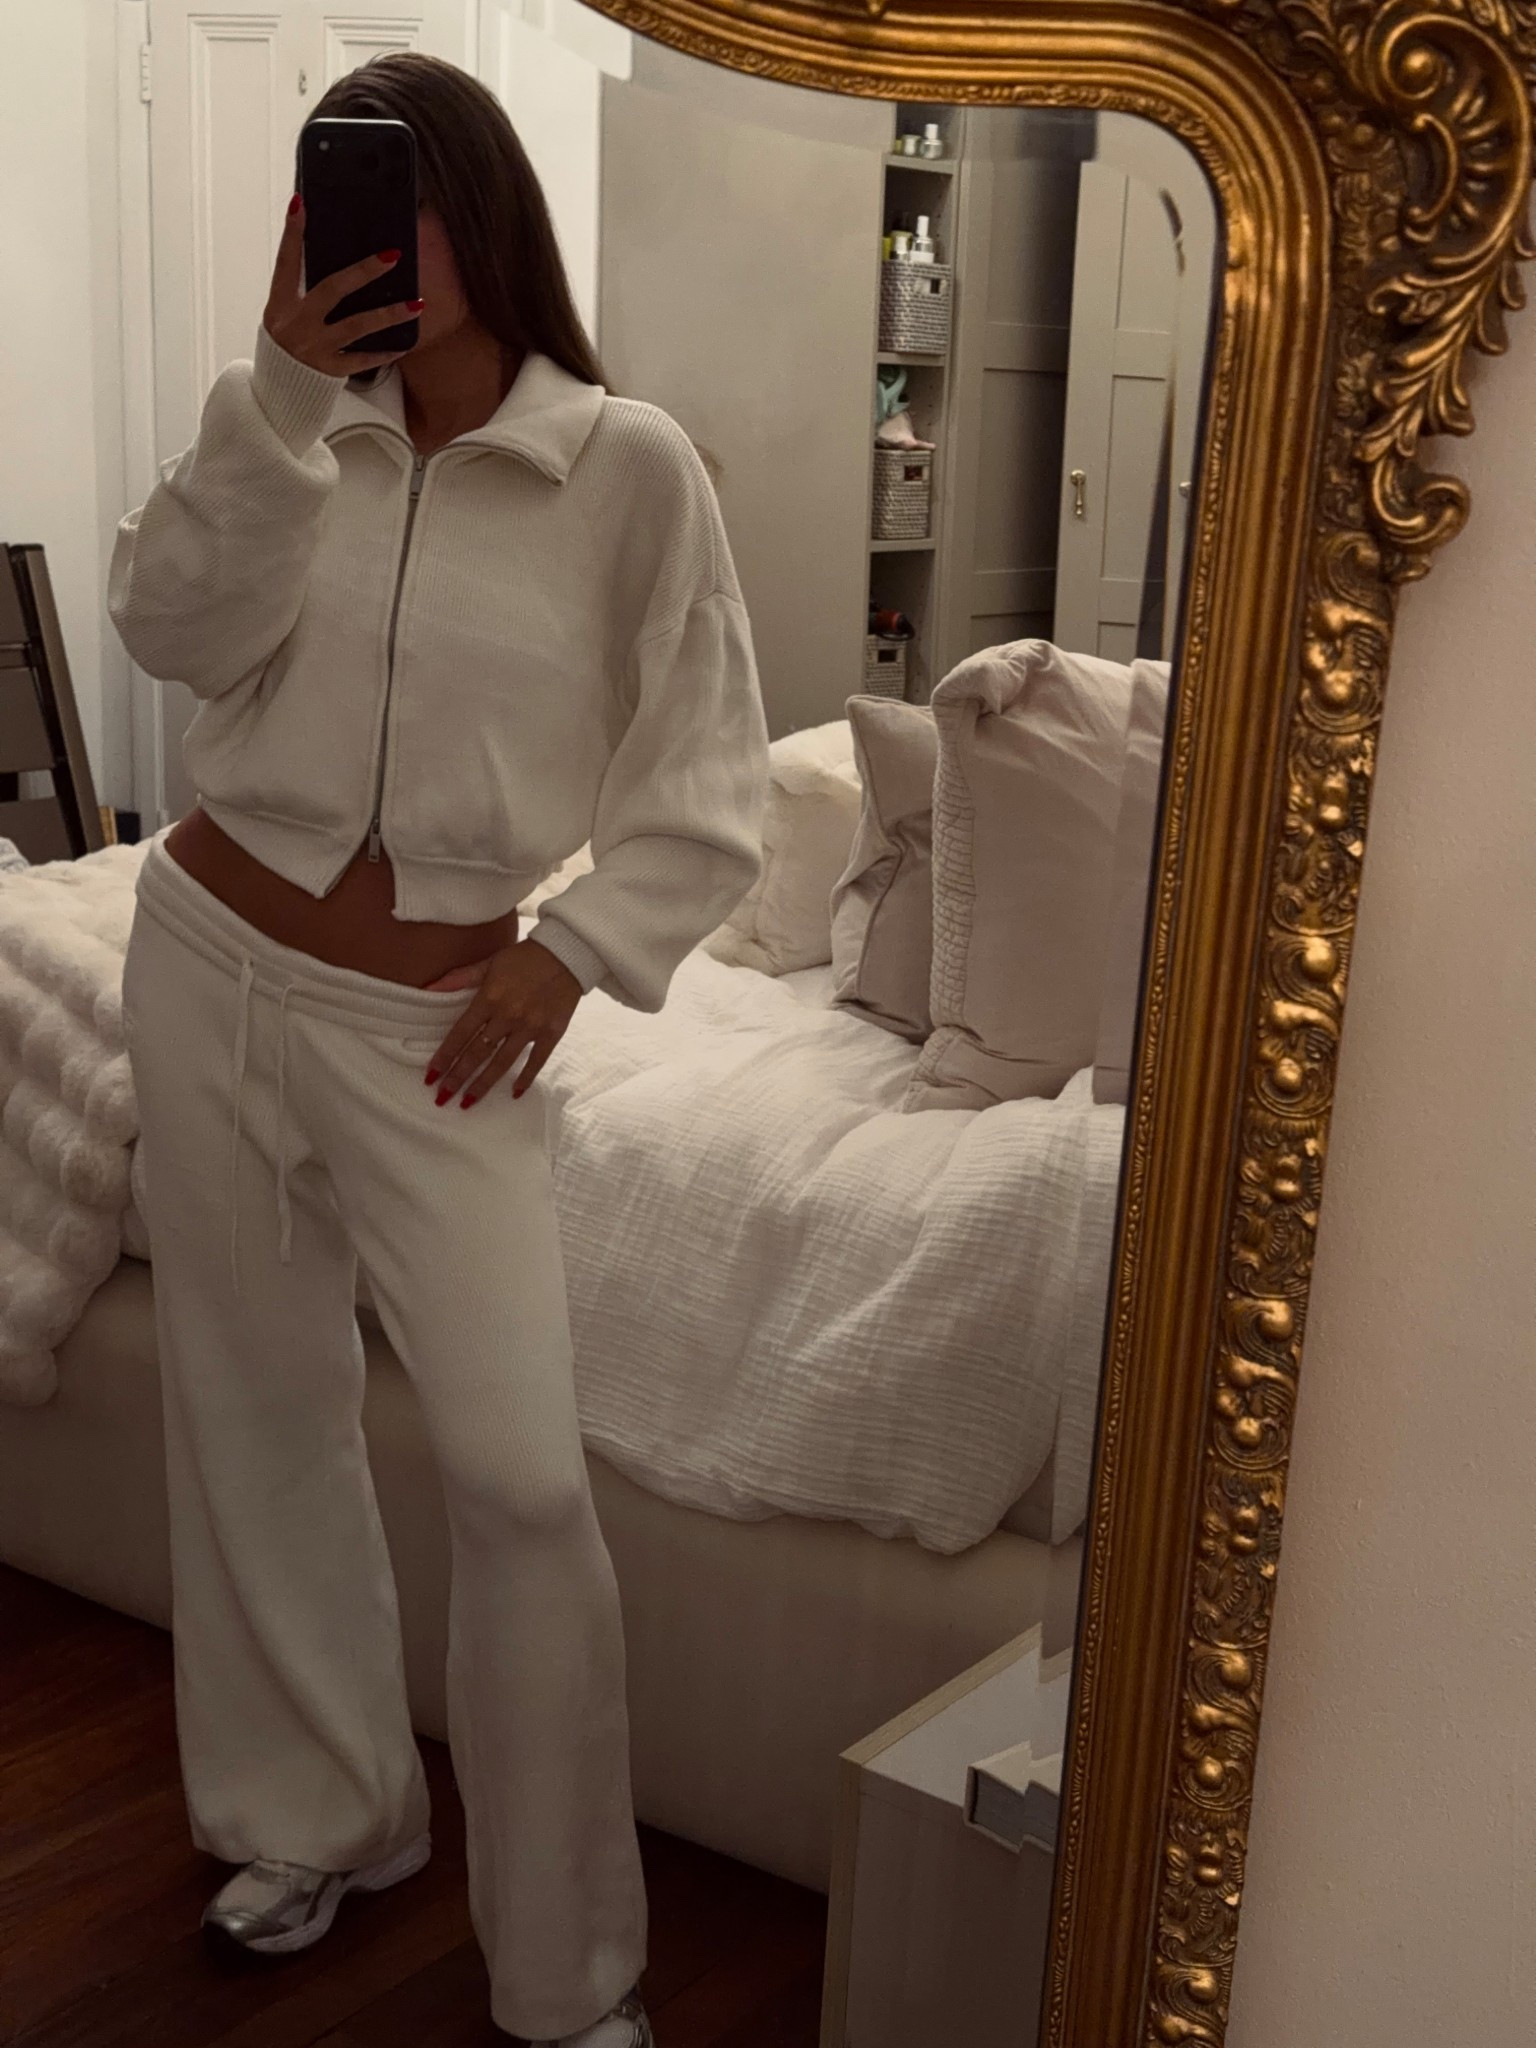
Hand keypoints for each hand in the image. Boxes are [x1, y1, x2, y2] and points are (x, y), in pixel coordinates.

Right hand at [264, 193, 421, 376]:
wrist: (278, 390)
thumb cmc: (287, 341)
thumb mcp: (284, 312)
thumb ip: (303, 288)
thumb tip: (339, 258)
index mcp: (280, 303)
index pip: (286, 262)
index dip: (292, 234)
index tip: (301, 204)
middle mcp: (296, 323)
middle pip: (333, 290)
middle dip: (363, 271)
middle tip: (392, 256)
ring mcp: (314, 347)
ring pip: (357, 326)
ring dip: (389, 313)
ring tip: (416, 303)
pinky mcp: (330, 370)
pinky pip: (363, 359)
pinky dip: (384, 352)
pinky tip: (405, 344)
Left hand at [421, 939, 582, 1107]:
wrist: (566, 953)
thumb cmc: (524, 958)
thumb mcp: (489, 963)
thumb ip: (459, 978)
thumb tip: (426, 988)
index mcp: (489, 998)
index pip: (461, 1034)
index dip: (444, 1056)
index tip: (431, 1076)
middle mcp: (508, 1015)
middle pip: (478, 1053)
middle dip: (458, 1077)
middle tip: (442, 1097)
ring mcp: (531, 1026)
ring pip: (502, 1062)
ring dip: (483, 1084)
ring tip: (467, 1102)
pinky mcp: (552, 1033)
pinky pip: (537, 1061)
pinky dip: (525, 1078)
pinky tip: (514, 1093)